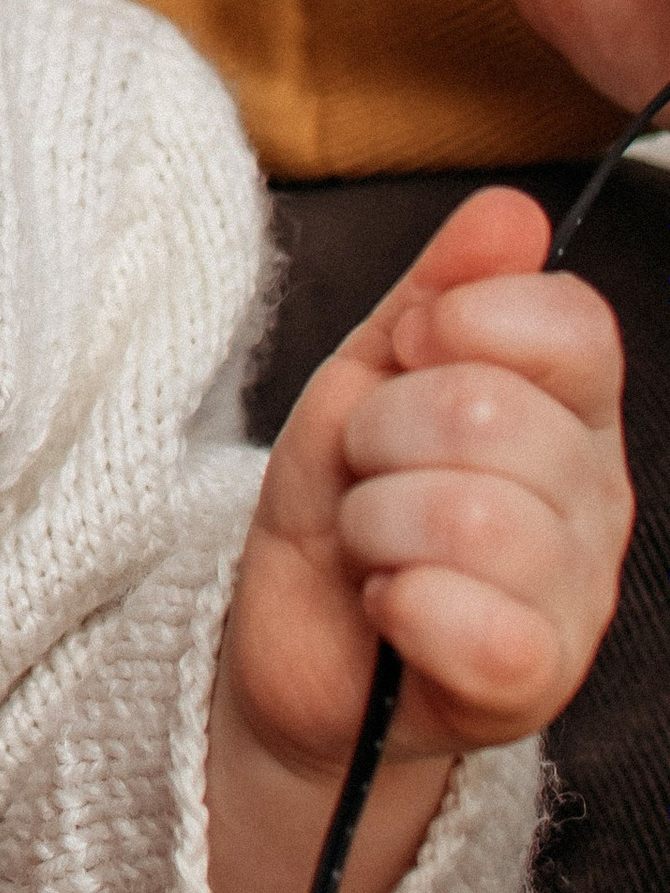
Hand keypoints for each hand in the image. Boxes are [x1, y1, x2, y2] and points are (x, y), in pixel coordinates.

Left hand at [208, 185, 628, 892]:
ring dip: (377, 520)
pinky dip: (401, 601)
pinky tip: (386, 604)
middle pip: (495, 414)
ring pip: (475, 516)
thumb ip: (440, 293)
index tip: (406, 355)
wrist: (298, 648)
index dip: (467, 324)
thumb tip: (510, 209)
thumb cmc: (345, 504)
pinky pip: (480, 621)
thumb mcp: (369, 379)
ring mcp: (575, 595)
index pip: (574, 327)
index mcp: (571, 409)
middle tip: (364, 471)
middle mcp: (595, 499)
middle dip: (384, 432)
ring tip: (369, 540)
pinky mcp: (533, 682)